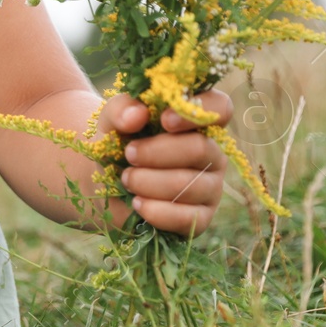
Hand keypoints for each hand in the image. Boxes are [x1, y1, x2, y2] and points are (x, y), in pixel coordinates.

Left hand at [99, 90, 233, 238]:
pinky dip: (157, 211)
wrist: (104, 185)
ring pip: (191, 185)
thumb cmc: (117, 144)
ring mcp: (210, 187)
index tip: (164, 120)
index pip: (220, 108)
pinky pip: (188, 218)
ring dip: (150, 182)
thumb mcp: (111, 120)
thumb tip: (137, 114)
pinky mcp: (201, 218)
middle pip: (200, 148)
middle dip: (157, 153)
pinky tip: (137, 203)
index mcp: (196, 122)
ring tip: (126, 179)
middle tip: (129, 154)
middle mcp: (211, 153)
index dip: (196, 113)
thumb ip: (121, 109)